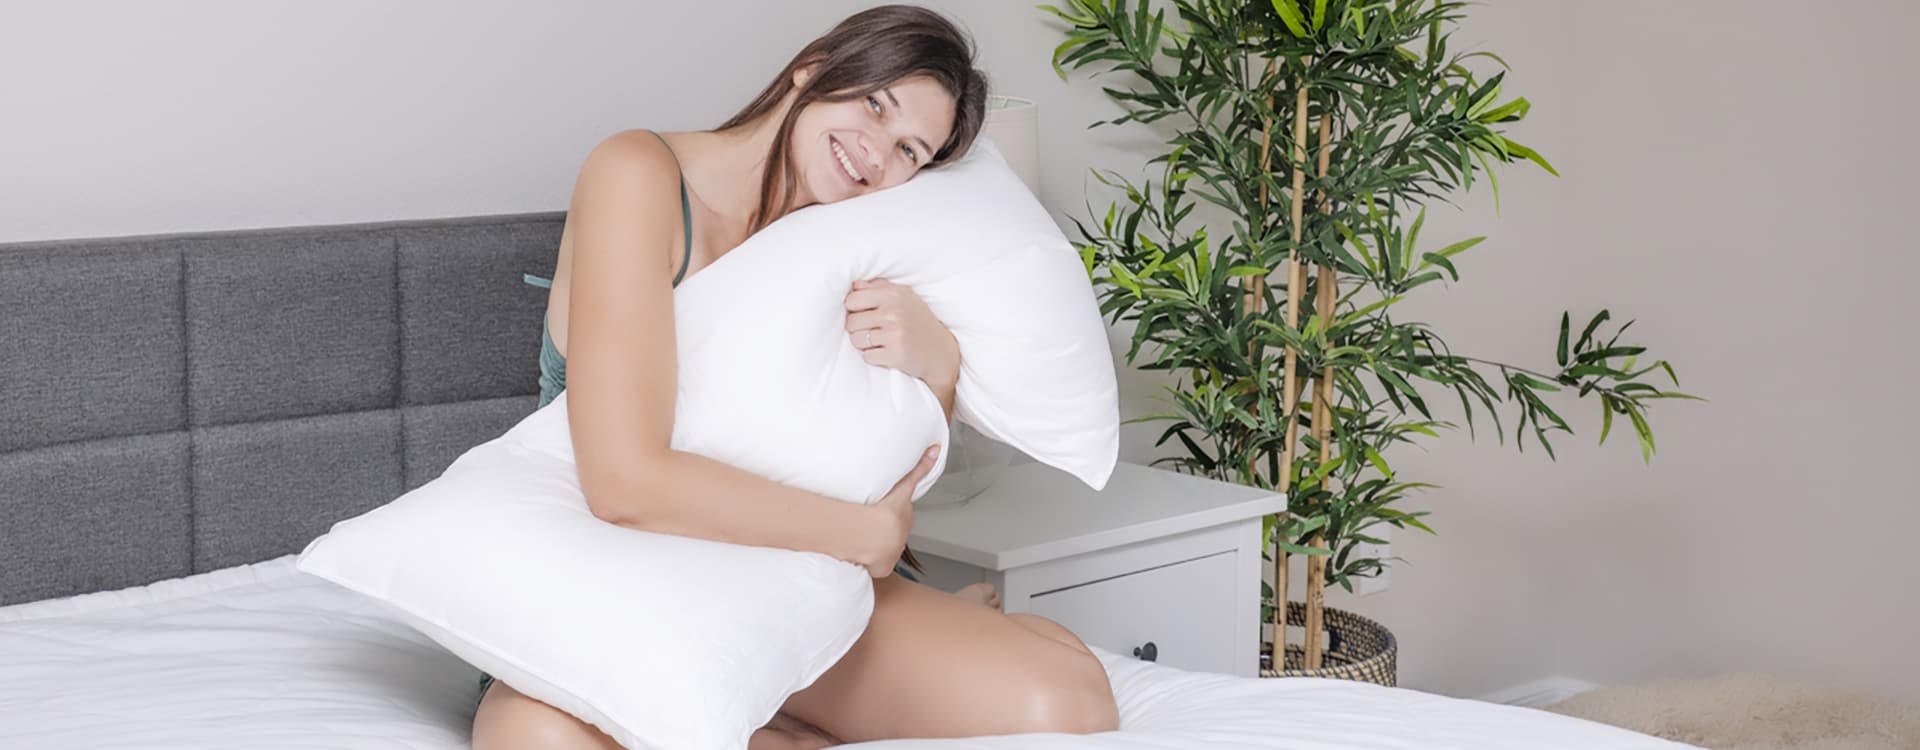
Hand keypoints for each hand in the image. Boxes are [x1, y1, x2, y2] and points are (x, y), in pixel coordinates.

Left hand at [844, 278, 960, 386]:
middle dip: (858, 329)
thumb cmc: (918, 321)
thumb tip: (854, 285)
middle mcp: (893, 312)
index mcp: (893, 295)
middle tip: (874, 331)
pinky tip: (887, 352)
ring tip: (880, 342)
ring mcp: (895, 334)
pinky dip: (874, 357)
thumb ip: (879, 287)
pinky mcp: (896, 355)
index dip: (854, 309)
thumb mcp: (904, 297)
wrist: (941, 351)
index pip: (852, 300)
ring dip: (864, 344)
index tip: (864, 314)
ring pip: (856, 340)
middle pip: (851, 322)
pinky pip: (867, 357)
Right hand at [857, 444, 938, 577]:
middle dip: (886, 530)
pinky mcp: (883, 568)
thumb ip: (920, 468)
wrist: (874, 536)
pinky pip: (876, 566)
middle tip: (871, 523)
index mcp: (905, 518)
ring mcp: (893, 553)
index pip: (904, 515)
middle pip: (895, 533)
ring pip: (885, 549)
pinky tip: (857, 556)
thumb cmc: (886, 511)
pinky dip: (868, 562)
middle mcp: (901, 537)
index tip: (886, 511)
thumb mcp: (904, 484)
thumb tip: (936, 449)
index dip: (895, 513)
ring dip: (876, 545)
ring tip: (861, 538)